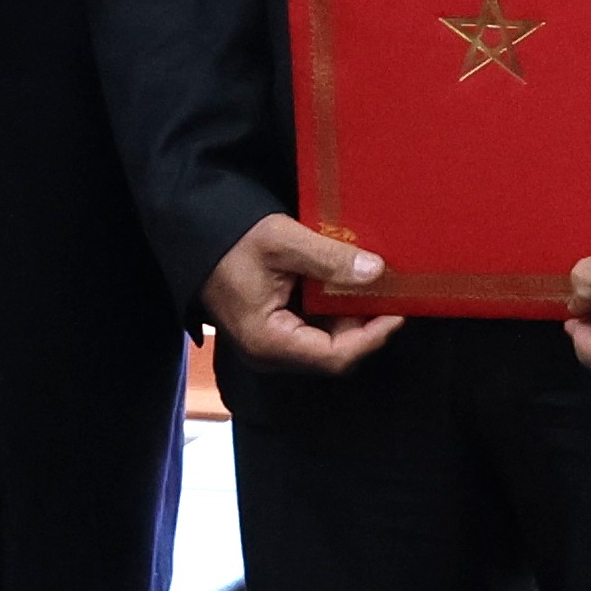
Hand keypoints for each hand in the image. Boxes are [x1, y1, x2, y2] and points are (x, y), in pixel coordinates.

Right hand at [202, 215, 399, 376]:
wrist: (193, 233)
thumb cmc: (231, 239)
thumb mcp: (282, 241)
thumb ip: (330, 259)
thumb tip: (375, 272)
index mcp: (268, 341)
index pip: (334, 357)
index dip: (372, 338)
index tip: (397, 313)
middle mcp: (268, 353)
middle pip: (333, 354)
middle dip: (365, 327)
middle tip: (389, 295)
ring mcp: (269, 344)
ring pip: (326, 343)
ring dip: (351, 318)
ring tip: (372, 287)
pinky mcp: (272, 331)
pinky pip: (313, 330)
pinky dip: (334, 311)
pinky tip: (346, 286)